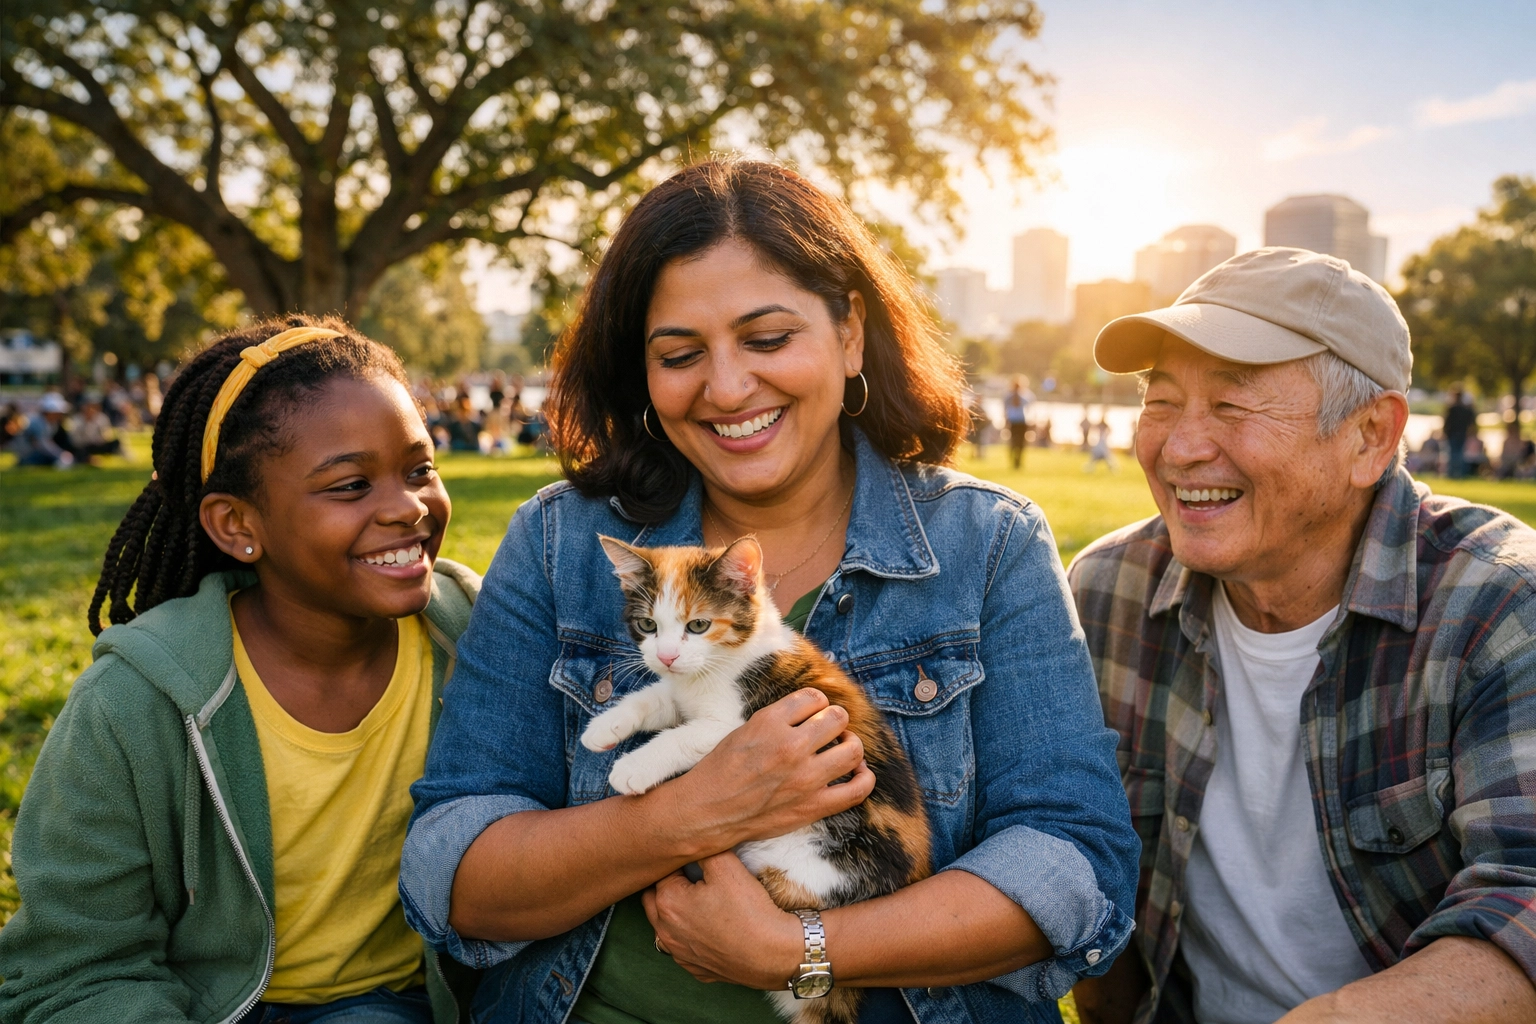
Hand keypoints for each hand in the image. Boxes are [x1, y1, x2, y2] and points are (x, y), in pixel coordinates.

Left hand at [643, 851, 803, 988]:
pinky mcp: (695, 970)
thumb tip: (692, 841)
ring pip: (665, 926)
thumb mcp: (725, 865)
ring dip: (676, 913)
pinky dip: (691, 937)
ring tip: (702, 903)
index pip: (662, 872)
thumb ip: (701, 849)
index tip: (696, 863)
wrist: (773, 955)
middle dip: (669, 886)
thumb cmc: (748, 910)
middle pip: (654, 899)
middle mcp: (665, 932)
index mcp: (667, 902)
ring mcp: (679, 955)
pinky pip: (685, 948)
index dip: (679, 864)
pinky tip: (711, 929)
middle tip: (694, 879)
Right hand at [657, 688, 873, 853]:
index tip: (813, 713)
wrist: (707, 811)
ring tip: (841, 747)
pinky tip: (858, 772)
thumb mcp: (746, 729)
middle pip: (838, 718)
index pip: (813, 698)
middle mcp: (791, 746)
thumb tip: (811, 711)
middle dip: (835, 720)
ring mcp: (805, 778)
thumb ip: (779, 719)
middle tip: (828, 730)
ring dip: (850, 744)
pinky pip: (857, 789)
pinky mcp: (813, 806)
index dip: (816, 704)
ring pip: (853, 749)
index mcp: (771, 722)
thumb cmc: (721, 769)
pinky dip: (864, 778)